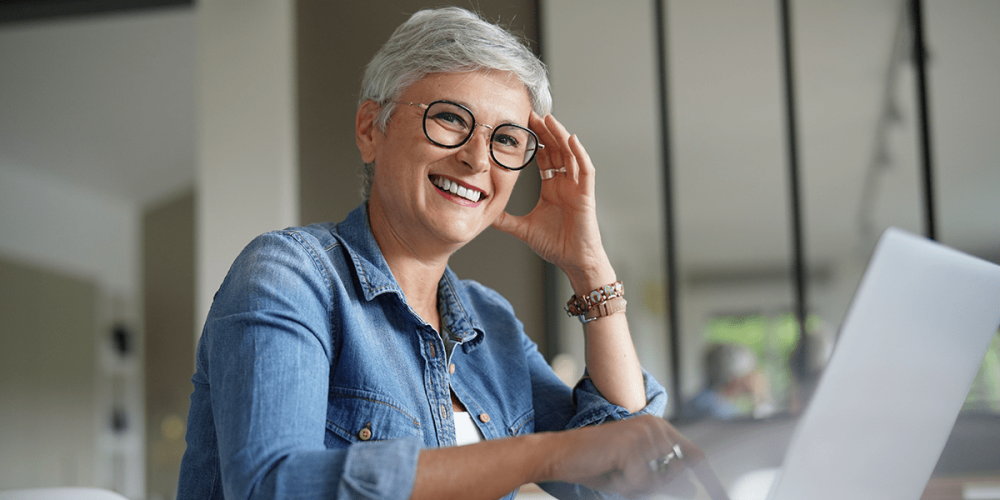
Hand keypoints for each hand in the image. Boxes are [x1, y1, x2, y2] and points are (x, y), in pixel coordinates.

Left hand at [491, 113, 610, 288]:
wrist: (574, 262)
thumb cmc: (555, 245)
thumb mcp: (523, 228)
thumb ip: (504, 220)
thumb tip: (483, 214)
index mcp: (552, 188)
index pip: (543, 158)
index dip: (534, 142)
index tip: (521, 127)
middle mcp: (565, 184)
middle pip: (555, 150)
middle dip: (545, 132)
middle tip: (531, 114)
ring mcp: (576, 187)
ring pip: (570, 154)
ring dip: (560, 135)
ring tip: (548, 118)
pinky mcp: (586, 194)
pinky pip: (585, 169)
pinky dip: (579, 153)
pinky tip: (571, 139)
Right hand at [542, 415, 700, 498]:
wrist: (558, 454)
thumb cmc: (596, 464)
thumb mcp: (635, 474)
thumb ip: (663, 478)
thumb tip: (691, 489)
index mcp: (658, 428)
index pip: (695, 456)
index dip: (710, 480)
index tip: (723, 497)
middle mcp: (656, 427)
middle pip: (677, 477)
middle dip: (649, 486)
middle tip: (621, 472)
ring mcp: (645, 435)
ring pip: (657, 483)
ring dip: (634, 486)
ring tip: (613, 470)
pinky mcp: (632, 447)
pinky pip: (638, 484)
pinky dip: (622, 485)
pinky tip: (607, 469)